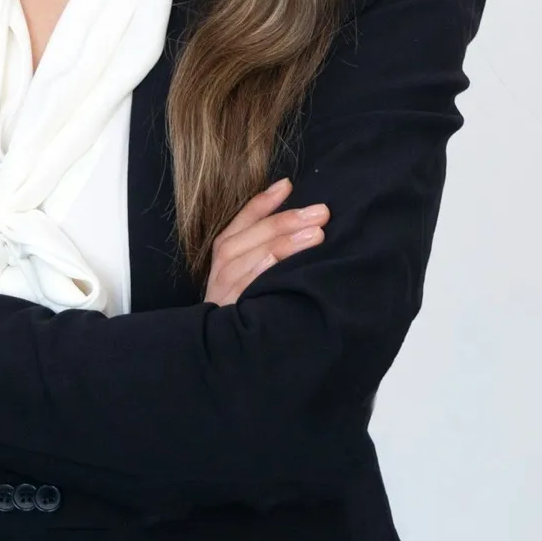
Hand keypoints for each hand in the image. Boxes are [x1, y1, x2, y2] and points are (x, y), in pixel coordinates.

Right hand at [204, 177, 329, 306]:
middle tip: (321, 212)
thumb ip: (264, 249)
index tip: (289, 184)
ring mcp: (224, 289)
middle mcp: (221, 268)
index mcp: (224, 254)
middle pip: (252, 234)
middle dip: (287, 220)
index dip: (265, 201)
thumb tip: (301, 223)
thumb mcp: (248, 274)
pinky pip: (247, 286)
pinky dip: (264, 271)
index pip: (243, 220)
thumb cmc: (242, 308)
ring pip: (252, 257)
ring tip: (316, 234)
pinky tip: (285, 263)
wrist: (221, 356)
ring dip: (284, 243)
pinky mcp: (230, 311)